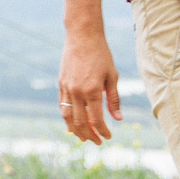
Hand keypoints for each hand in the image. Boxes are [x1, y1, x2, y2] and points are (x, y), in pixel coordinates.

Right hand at [58, 29, 123, 144]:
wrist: (82, 36)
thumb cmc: (101, 54)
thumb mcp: (112, 76)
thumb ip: (114, 99)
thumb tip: (118, 118)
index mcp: (93, 91)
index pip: (97, 120)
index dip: (103, 131)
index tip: (108, 137)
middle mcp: (77, 92)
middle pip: (81, 122)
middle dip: (89, 135)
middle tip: (97, 142)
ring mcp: (67, 88)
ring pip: (68, 117)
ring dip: (76, 130)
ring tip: (83, 138)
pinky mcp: (61, 84)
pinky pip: (62, 106)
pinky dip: (67, 118)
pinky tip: (72, 124)